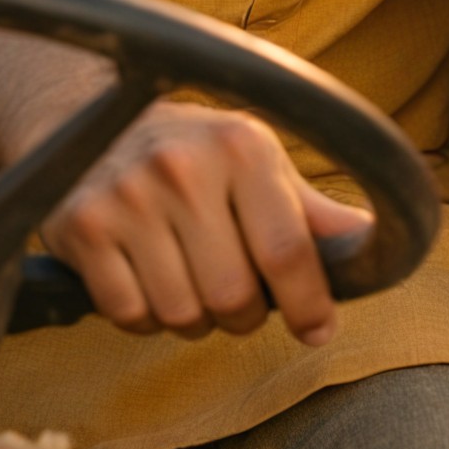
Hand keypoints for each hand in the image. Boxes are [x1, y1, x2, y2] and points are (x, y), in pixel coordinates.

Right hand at [39, 100, 370, 343]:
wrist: (87, 118)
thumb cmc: (194, 149)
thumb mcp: (257, 159)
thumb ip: (310, 208)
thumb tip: (368, 241)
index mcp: (242, 146)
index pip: (287, 249)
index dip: (309, 303)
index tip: (318, 330)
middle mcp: (184, 167)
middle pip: (233, 296)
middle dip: (244, 315)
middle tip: (239, 299)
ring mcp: (127, 197)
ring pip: (181, 314)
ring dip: (194, 319)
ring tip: (191, 282)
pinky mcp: (81, 228)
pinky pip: (129, 316)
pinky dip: (144, 318)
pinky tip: (147, 280)